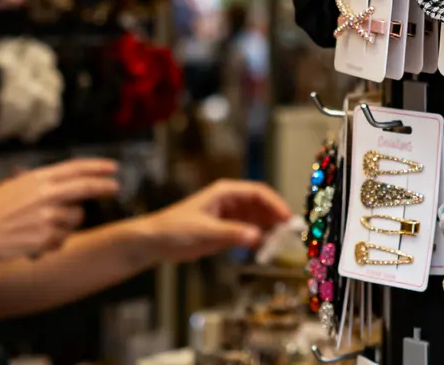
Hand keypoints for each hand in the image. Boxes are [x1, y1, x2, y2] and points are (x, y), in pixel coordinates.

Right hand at [0, 158, 119, 261]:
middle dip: (104, 187)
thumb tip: (68, 187)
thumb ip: (42, 186)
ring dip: (67, 223)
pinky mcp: (43, 238)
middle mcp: (45, 194)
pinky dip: (53, 242)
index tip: (113, 167)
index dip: (97, 166)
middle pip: (86, 188)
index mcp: (36, 178)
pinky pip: (61, 240)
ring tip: (42, 226)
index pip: (75, 168)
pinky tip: (33, 241)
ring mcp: (46, 217)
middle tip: (115, 188)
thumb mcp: (15, 187)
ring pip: (75, 218)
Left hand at [140, 179, 292, 261]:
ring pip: (258, 219)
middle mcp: (231, 201)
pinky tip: (264, 250)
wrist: (154, 242)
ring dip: (269, 230)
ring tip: (280, 245)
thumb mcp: (205, 231)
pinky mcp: (226, 230)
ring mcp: (229, 216)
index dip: (275, 204)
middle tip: (289, 236)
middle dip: (276, 218)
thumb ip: (232, 233)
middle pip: (262, 205)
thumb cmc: (175, 230)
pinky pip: (248, 232)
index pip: (258, 193)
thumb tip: (258, 237)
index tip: (287, 220)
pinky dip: (258, 240)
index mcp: (226, 192)